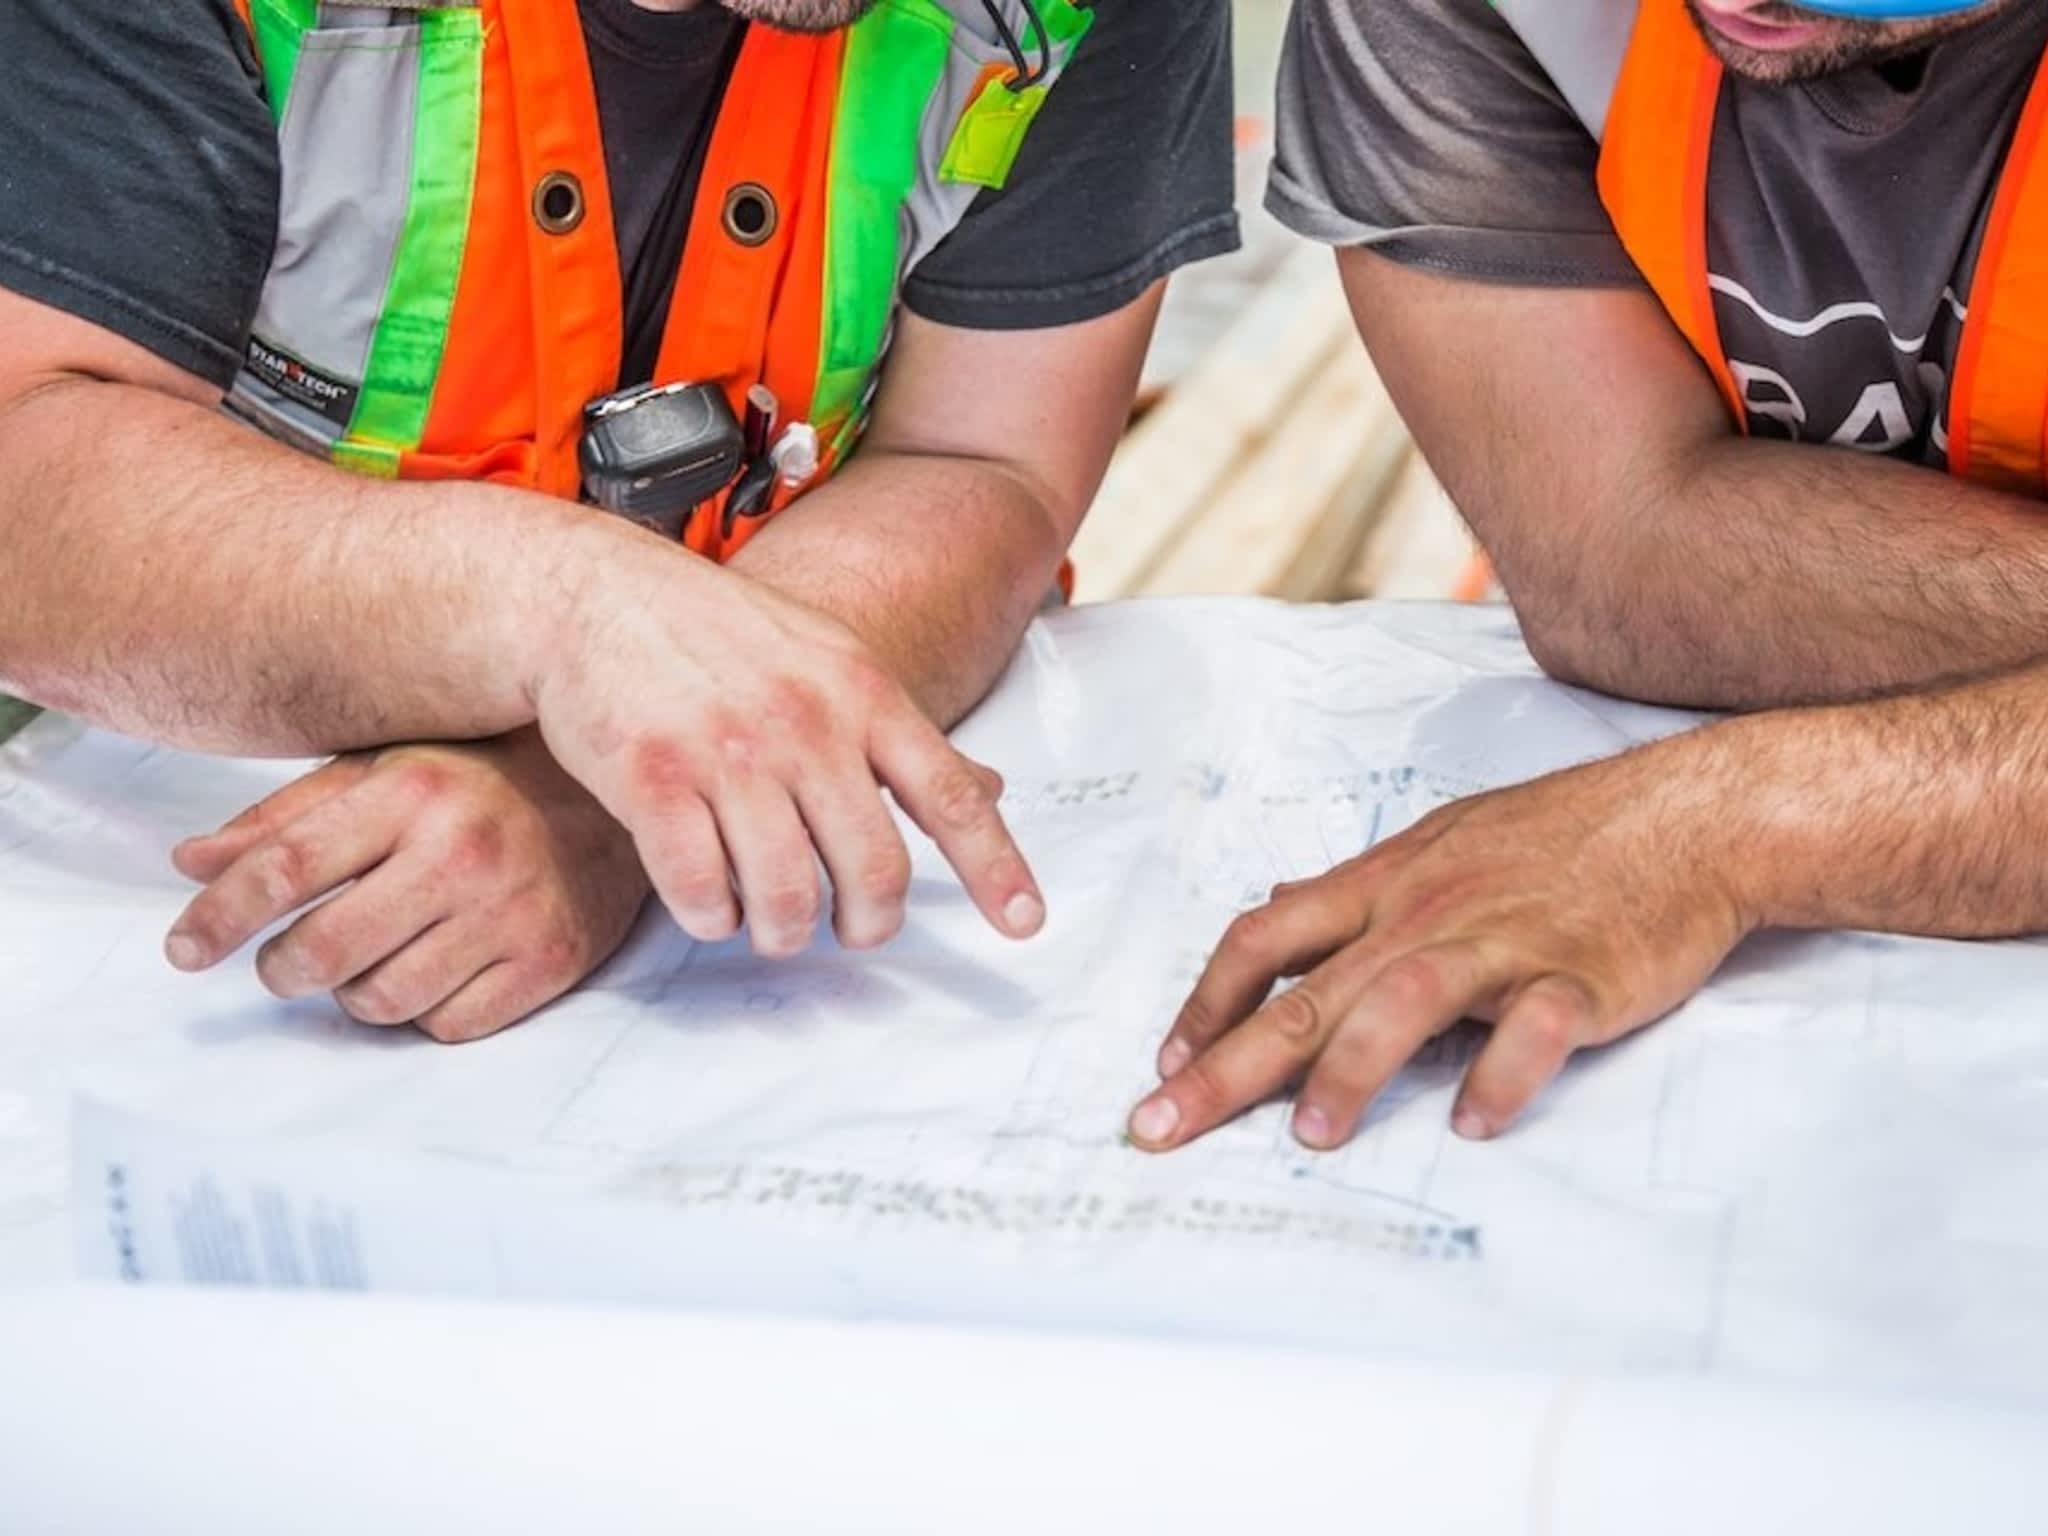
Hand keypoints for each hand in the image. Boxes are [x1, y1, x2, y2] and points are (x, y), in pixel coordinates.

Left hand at [164, 730, 648, 1041]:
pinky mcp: (550, 962)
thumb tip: (190, 863)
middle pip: (322, 951)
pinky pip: (447, 1026)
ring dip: (357, 993)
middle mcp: (462, 852)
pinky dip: (426, 1013)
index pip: (283, 869)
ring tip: (372, 961)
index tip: (184, 951)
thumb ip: (287, 816)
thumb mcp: (386, 770)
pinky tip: (436, 972)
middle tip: (286, 962)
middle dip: (283, 968)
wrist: (622, 797)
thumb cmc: (486, 780)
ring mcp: (511, 912)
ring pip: (381, 1001)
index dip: (217, 918)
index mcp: (413, 792)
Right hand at [530, 532, 1043, 956]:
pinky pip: (701, 892)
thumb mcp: (832, 661)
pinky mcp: (653, 779)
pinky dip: (710, 917)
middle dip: (869, 924)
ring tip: (772, 922)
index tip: (1026, 925)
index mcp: (864, 695)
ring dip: (783, 932)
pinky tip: (709, 903)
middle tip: (854, 930)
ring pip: (786, 897)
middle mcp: (807, 724)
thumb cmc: (722, 637)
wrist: (596, 596)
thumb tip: (990, 791)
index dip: (995, 868)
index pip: (950, 796)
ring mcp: (729, 753)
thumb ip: (903, 736)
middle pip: (873, 870)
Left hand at [1127, 735, 1756, 1151]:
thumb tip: (1277, 906)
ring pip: (1403, 1000)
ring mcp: (1503, 942)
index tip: (1166, 1060)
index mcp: (1386, 882)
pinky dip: (1500, 1076)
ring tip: (1310, 1138)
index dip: (1206, 1001)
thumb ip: (1357, 889)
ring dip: (1350, 1071)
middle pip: (1308, 989)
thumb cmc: (1560, 835)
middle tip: (1160, 1126)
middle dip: (1226, 1065)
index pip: (1267, 936)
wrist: (1686, 817)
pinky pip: (1532, 1028)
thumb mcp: (1439, 842)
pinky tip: (1474, 1123)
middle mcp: (1427, 911)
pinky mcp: (1580, 975)